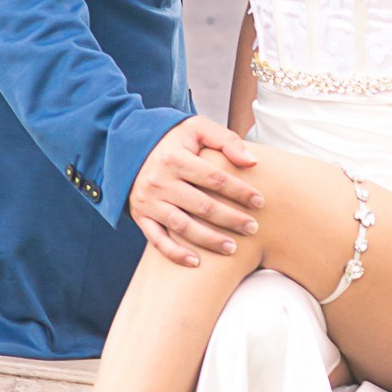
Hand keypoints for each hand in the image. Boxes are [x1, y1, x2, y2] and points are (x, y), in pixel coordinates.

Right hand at [129, 117, 264, 266]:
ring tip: (232, 248)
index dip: (239, 191)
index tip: (260, 202)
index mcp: (175, 158)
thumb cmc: (173, 139)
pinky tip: (196, 262)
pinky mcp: (141, 216)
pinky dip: (175, 253)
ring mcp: (149, 201)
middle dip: (231, 219)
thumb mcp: (197, 128)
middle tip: (253, 228)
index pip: (214, 178)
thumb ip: (226, 140)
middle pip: (202, 205)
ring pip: (182, 226)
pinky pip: (157, 240)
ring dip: (209, 240)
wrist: (130, 148)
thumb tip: (252, 163)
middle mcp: (160, 181)